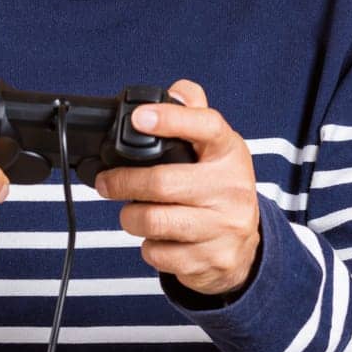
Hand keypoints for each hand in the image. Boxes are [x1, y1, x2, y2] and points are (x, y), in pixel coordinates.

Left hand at [94, 79, 260, 296]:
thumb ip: (192, 114)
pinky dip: (148, 247)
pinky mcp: (213, 260)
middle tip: (107, 182)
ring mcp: (225, 227)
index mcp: (230, 153)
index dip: (171, 120)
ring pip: (154, 221)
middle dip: (122, 183)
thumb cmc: (219, 189)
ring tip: (132, 212)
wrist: (245, 248)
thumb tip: (175, 91)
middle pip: (162, 182)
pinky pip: (159, 254)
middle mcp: (232, 189)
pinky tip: (158, 238)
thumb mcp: (214, 150)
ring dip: (130, 217)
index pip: (206, 127)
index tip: (139, 117)